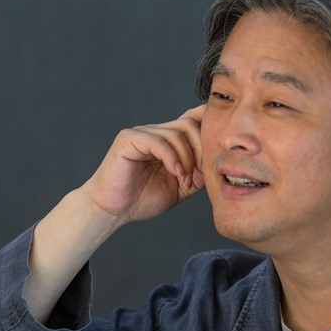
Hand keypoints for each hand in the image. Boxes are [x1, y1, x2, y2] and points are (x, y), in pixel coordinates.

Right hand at [81, 105, 205, 224]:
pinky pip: (158, 141)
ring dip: (187, 158)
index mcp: (168, 140)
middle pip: (190, 124)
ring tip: (184, 180)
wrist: (113, 210)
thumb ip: (198, 173)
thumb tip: (218, 164)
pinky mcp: (129, 139)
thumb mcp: (181, 187)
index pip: (193, 119)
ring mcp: (142, 133)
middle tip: (201, 174)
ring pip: (177, 133)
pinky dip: (172, 157)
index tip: (217, 156)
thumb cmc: (143, 199)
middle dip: (202, 149)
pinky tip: (175, 173)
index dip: (208, 130)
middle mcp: (156, 132)